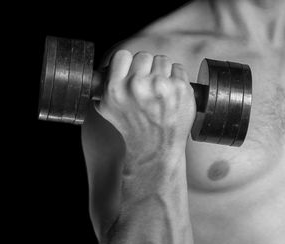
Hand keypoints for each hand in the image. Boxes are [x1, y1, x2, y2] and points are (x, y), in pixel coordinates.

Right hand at [95, 50, 195, 164]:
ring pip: (162, 60)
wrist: (155, 147)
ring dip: (163, 72)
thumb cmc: (133, 127)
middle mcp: (138, 86)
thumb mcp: (107, 108)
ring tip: (160, 91)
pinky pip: (179, 69)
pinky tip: (172, 94)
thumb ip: (104, 86)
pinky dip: (177, 78)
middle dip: (147, 69)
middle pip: (144, 56)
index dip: (128, 64)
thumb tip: (105, 68)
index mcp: (116, 88)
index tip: (133, 74)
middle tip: (148, 86)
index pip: (122, 55)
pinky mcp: (181, 89)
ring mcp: (161, 86)